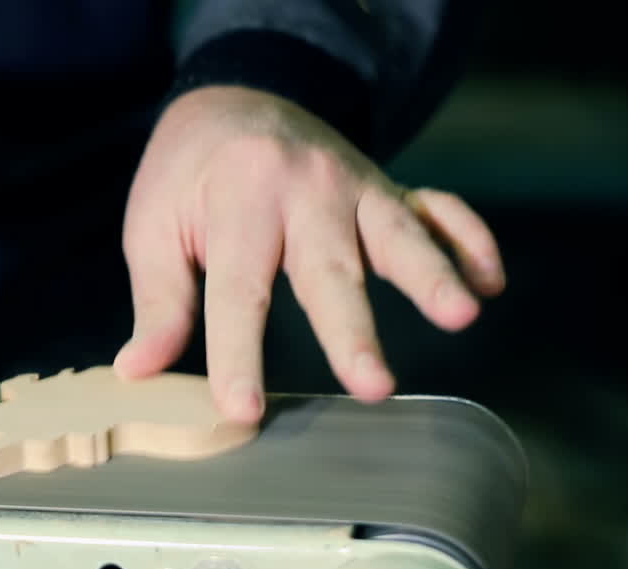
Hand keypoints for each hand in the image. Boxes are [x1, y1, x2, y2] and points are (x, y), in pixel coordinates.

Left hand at [114, 86, 504, 421]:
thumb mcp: (154, 230)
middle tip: (373, 385)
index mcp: (239, 200)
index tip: (241, 410)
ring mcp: (354, 185)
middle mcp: (304, 189)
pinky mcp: (387, 188)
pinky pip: (438, 206)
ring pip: (396, 233)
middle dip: (352, 330)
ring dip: (431, 274)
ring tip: (462, 314)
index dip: (238, 354)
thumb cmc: (186, 177)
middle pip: (329, 267)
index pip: (239, 291)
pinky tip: (490, 280)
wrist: (235, 98)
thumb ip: (160, 303)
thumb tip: (137, 372)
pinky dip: (469, 238)